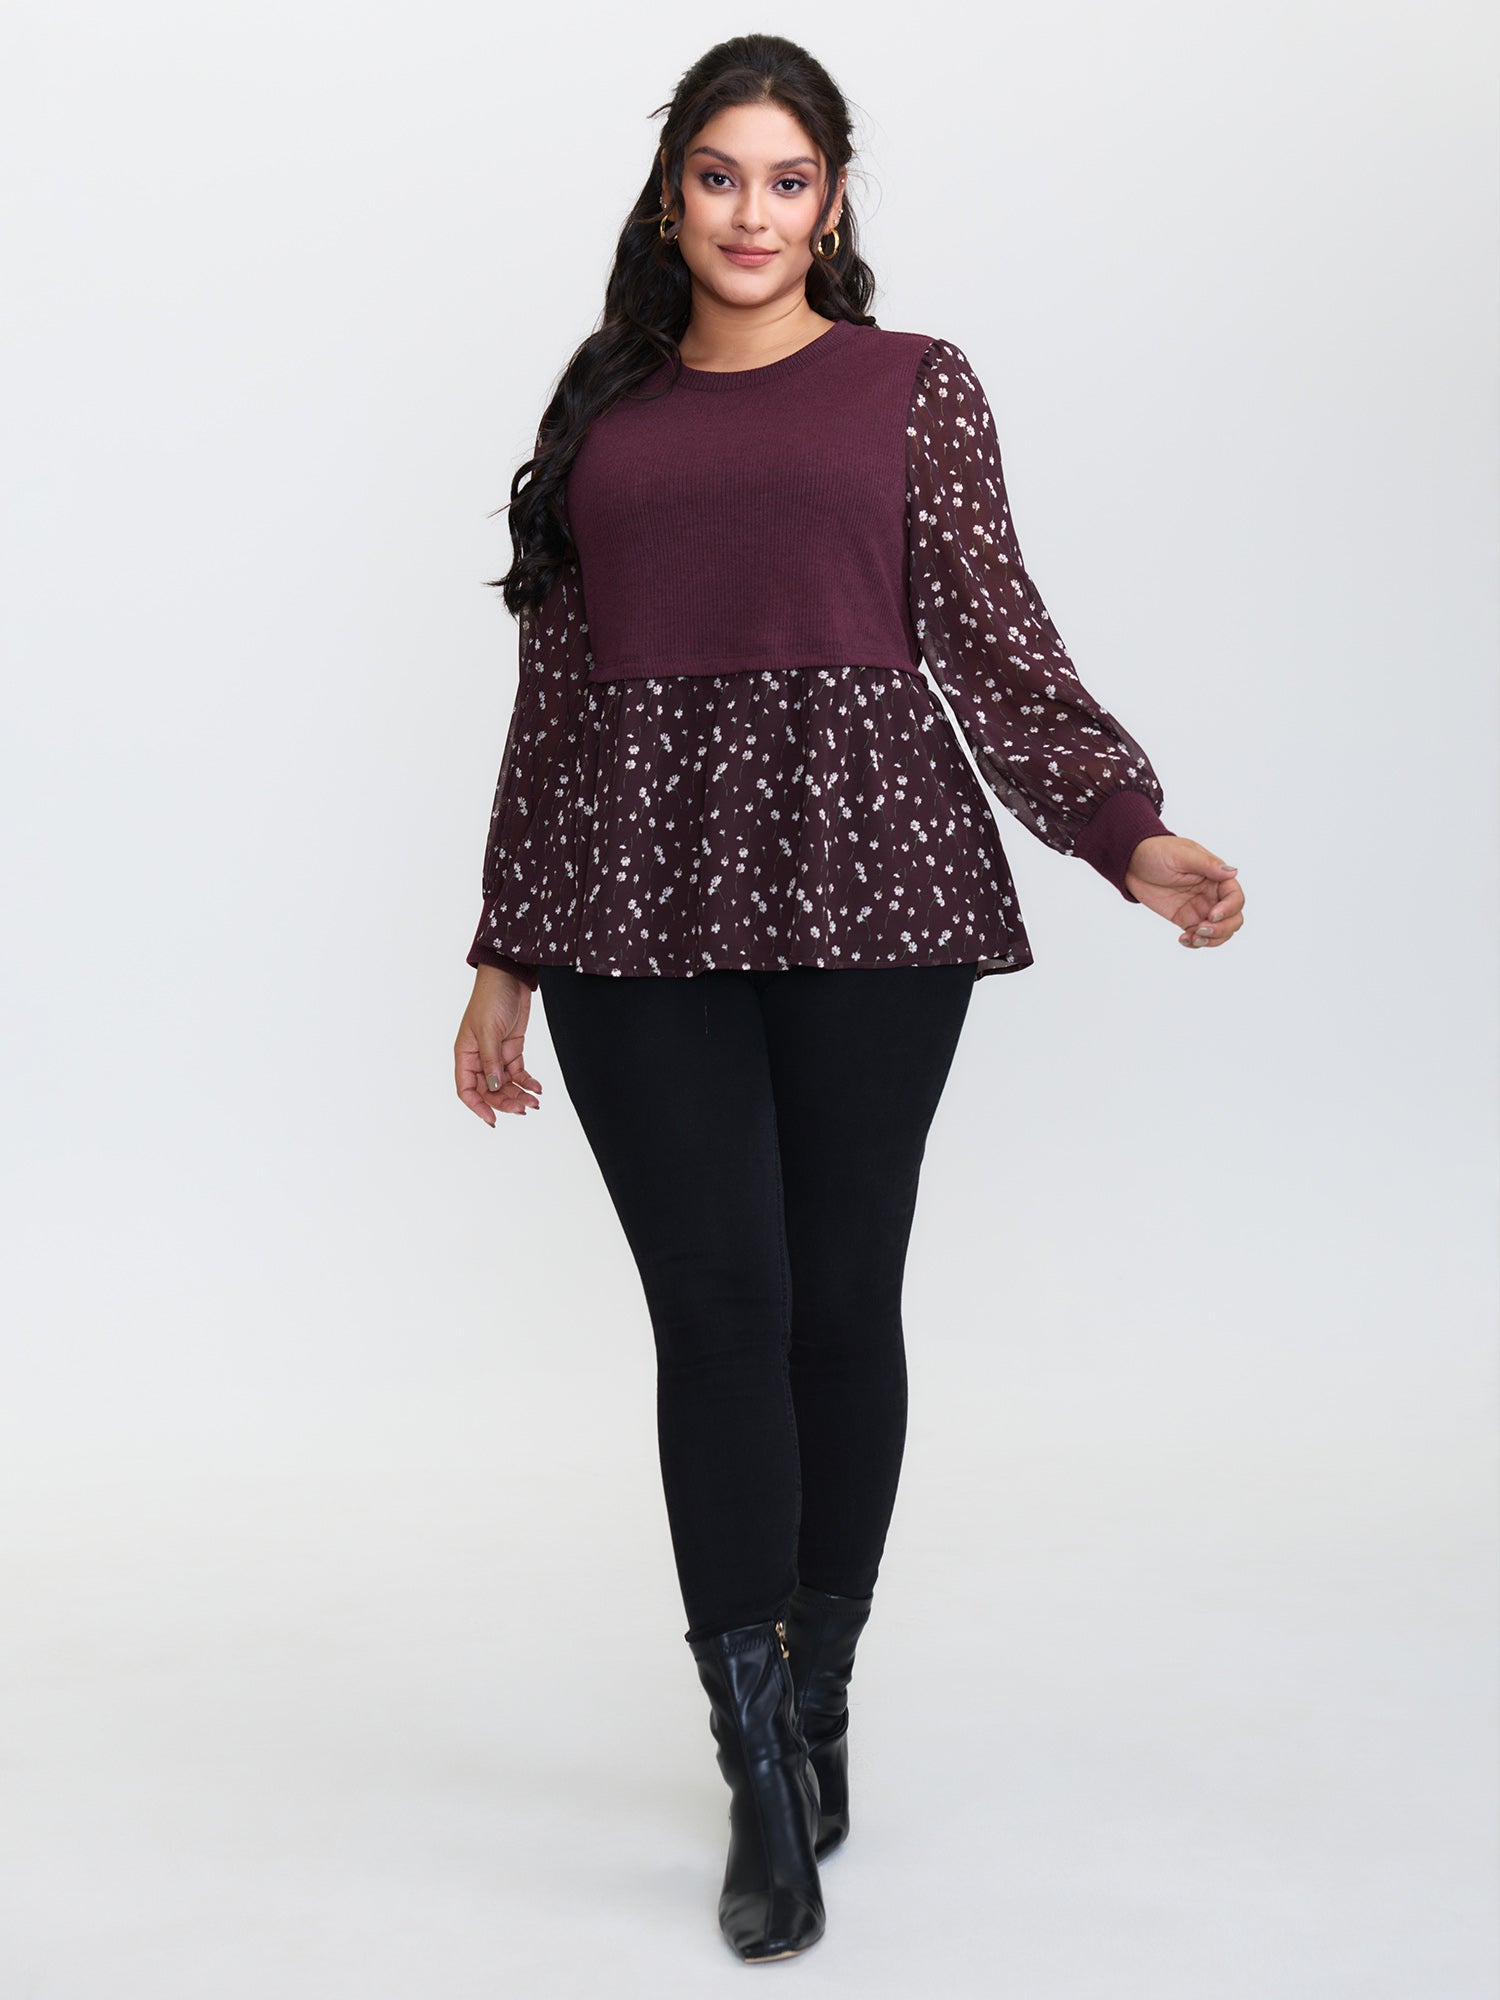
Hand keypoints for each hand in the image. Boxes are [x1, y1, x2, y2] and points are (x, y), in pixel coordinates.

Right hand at [455, 965, 543, 1123]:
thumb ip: (491, 1060)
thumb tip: (494, 1087)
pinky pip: (518, 1073)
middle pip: (489, 1090)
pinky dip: (528, 1082)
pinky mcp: (512, 1049)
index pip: (466, 1089)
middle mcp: (479, 1058)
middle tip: (524, 1108)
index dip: (478, 1106)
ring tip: (534, 1101)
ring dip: (519, 1094)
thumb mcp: (489, 1030)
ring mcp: (496, 1054)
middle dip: (505, 1102)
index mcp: (465, 1054)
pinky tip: (537, 1088)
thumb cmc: (491, 998)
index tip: (493, 1119)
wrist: (510, 976)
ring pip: (505, 1084)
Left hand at [1124, 835, 1243, 949]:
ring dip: (1212, 940)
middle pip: (1233, 918)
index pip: (1235, 897)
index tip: (1212, 915)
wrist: (1131, 862)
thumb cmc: (1157, 851)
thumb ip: (1207, 865)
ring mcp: (1200, 908)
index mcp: (1216, 876)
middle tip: (1200, 930)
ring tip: (1193, 938)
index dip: (1229, 909)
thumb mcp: (1181, 855)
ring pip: (1220, 931)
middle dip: (1222, 929)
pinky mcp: (1185, 919)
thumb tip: (1233, 871)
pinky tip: (1183, 940)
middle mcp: (1212, 894)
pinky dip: (1195, 943)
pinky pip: (1198, 936)